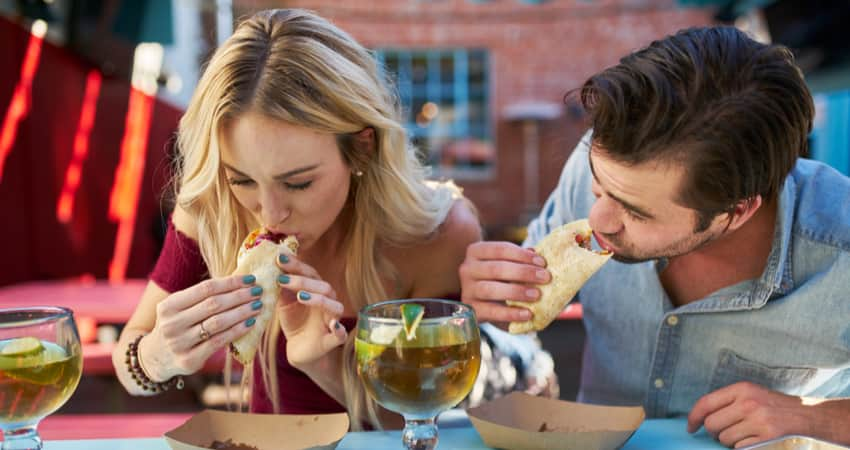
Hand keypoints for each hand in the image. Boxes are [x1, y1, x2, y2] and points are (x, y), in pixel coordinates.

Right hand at [142, 275, 262, 380]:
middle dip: (240, 296)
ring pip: (218, 323)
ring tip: (258, 306)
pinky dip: (237, 331)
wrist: (156, 358)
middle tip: (258, 291)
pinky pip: (219, 342)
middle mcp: (172, 324)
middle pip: (213, 304)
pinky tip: (250, 323)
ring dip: (242, 312)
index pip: (206, 288)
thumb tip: (240, 282)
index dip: (231, 282)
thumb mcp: (179, 308)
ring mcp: (179, 343)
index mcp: (169, 306)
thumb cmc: (177, 326)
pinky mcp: (189, 360)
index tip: (251, 279)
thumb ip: (202, 298)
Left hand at [275, 254, 346, 368]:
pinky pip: (341, 335)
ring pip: (334, 306)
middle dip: (303, 281)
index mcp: (318, 291)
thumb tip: (273, 268)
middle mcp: (329, 302)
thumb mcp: (284, 302)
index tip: (279, 259)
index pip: (311, 274)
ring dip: (318, 299)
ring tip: (301, 296)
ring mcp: (333, 320)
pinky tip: (334, 326)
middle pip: (324, 287)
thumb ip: (282, 288)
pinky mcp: (333, 340)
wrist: (299, 348)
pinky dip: (339, 330)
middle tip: (282, 279)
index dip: (296, 266)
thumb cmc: (294, 321)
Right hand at [459, 241, 549, 326]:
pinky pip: (490, 311)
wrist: (484, 301)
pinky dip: (510, 313)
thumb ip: (520, 260)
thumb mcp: (508, 265)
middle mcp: (467, 269)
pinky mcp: (472, 310)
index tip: (542, 262)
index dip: (522, 255)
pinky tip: (527, 314)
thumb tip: (538, 255)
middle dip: (523, 272)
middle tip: (545, 277)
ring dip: (516, 292)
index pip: (500, 249)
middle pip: (496, 269)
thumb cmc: (500, 278)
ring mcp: (467, 290)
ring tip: (537, 295)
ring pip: (490, 289)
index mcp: (476, 251)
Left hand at [688, 381, 829, 447]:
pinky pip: (739, 447)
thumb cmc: (768, 403)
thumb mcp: (748, 392)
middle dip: (712, 431)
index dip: (693, 417)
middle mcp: (748, 403)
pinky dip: (740, 446)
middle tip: (720, 431)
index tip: (690, 427)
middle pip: (712, 424)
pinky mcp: (766, 436)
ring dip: (727, 440)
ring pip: (724, 438)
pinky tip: (749, 439)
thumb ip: (725, 400)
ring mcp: (758, 420)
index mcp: (740, 389)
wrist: (802, 413)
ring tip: (739, 433)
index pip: (705, 403)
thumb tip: (699, 416)